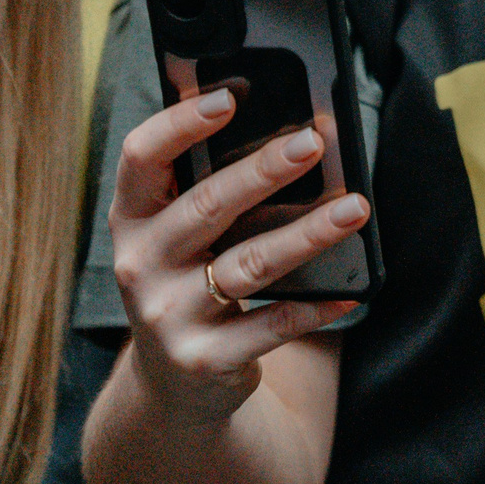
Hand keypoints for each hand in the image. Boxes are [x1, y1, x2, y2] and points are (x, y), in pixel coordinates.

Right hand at [109, 89, 371, 425]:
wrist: (173, 386)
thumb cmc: (188, 283)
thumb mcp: (176, 239)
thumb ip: (206, 191)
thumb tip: (287, 135)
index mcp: (131, 219)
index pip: (141, 158)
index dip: (180, 124)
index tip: (228, 97)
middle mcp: (140, 264)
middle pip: (207, 205)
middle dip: (263, 169)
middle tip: (313, 144)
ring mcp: (168, 315)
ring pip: (249, 264)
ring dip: (307, 234)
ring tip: (354, 209)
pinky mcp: (204, 359)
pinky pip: (271, 326)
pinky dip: (314, 308)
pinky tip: (349, 294)